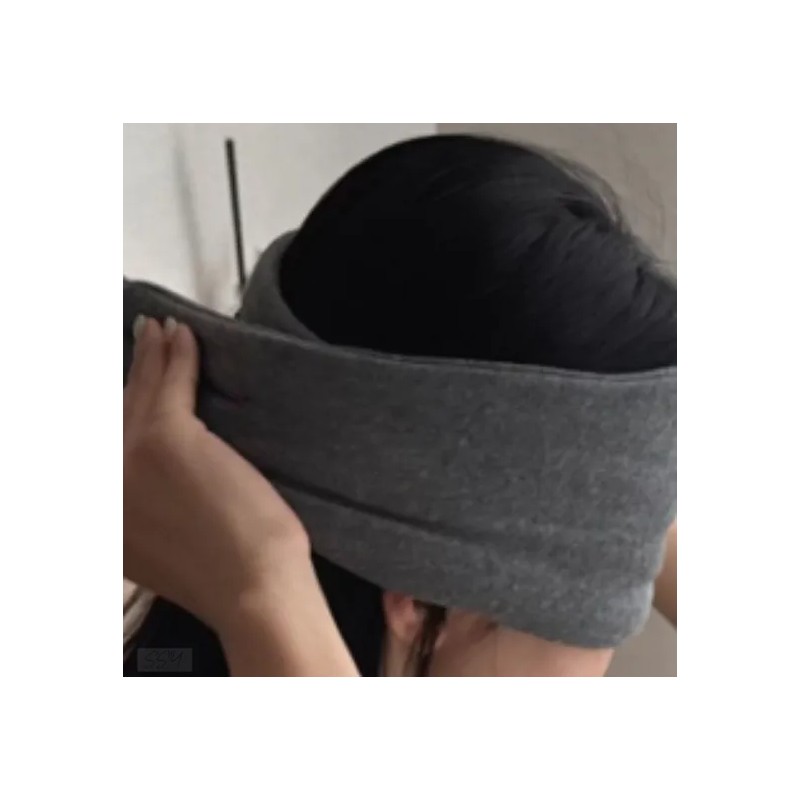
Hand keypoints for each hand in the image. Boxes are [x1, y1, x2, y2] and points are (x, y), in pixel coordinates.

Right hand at [123, 316, 309, 635]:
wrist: (253, 589)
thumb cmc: (233, 575)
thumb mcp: (173, 550)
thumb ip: (151, 515)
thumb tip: (165, 481)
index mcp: (107, 518)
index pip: (112, 447)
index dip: (122, 407)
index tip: (131, 382)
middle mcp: (105, 487)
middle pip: (120, 413)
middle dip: (134, 372)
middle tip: (144, 339)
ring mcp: (129, 461)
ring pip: (143, 394)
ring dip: (155, 354)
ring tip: (163, 331)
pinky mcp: (166, 439)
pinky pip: (171, 383)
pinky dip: (178, 355)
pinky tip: (184, 337)